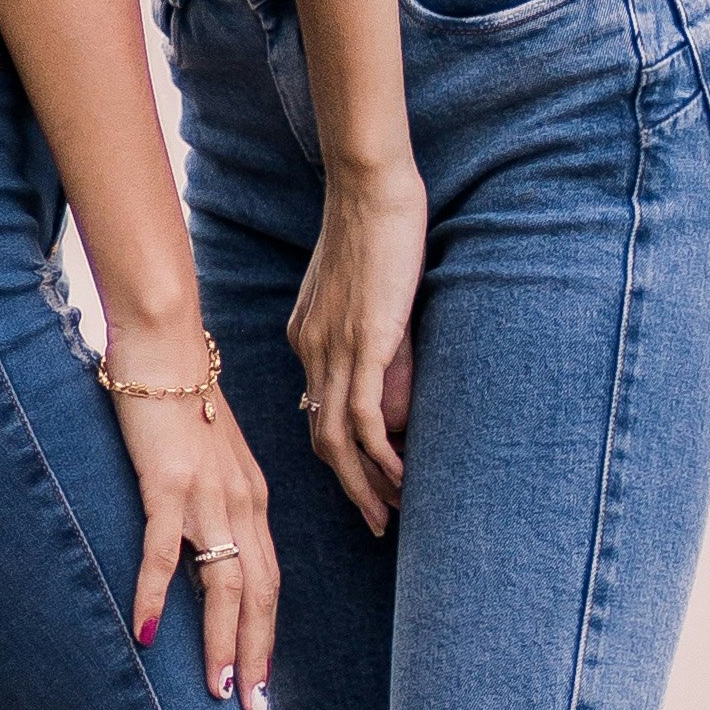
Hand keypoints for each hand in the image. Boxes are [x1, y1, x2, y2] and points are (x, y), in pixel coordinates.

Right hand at [113, 370, 277, 709]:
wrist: (164, 343)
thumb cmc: (180, 395)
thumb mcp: (211, 453)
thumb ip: (214, 497)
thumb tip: (204, 541)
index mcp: (252, 499)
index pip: (268, 580)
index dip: (267, 634)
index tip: (262, 680)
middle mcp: (240, 503)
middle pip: (258, 594)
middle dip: (257, 656)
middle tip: (252, 708)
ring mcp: (207, 495)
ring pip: (223, 584)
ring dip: (222, 643)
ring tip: (219, 691)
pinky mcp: (168, 482)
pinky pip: (164, 551)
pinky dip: (159, 596)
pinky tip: (148, 633)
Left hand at [290, 152, 423, 539]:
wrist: (368, 187)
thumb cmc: (373, 225)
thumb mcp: (360, 286)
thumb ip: (363, 323)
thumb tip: (380, 354)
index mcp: (307, 337)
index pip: (318, 412)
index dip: (341, 456)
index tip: (366, 485)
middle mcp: (311, 351)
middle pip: (322, 438)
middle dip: (350, 488)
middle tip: (376, 522)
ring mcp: (335, 350)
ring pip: (340, 439)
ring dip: (365, 485)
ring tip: (389, 515)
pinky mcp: (364, 344)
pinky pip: (366, 417)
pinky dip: (381, 456)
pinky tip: (403, 478)